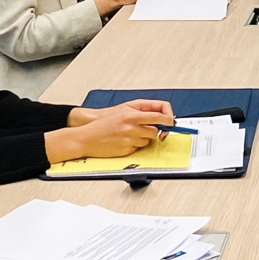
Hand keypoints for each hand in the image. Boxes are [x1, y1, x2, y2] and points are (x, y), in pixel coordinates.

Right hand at [48, 101, 175, 161]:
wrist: (87, 136)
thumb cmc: (105, 122)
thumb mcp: (124, 109)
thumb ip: (143, 110)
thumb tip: (161, 116)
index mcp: (132, 114)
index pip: (160, 116)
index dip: (169, 120)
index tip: (171, 122)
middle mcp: (132, 126)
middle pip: (157, 130)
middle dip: (159, 131)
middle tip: (158, 131)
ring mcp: (130, 138)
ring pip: (148, 140)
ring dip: (144, 138)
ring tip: (131, 134)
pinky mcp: (127, 149)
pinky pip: (139, 148)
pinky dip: (135, 145)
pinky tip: (125, 141)